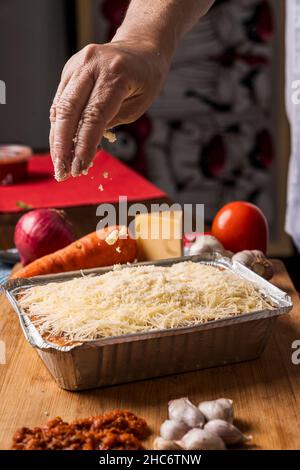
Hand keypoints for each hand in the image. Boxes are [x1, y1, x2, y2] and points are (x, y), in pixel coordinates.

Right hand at [50, 40, 169, 179]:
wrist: (141, 46)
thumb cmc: (145, 79)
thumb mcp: (137, 105)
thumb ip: (110, 122)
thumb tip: (84, 147)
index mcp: (115, 73)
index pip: (93, 116)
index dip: (83, 145)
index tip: (78, 168)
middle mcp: (91, 65)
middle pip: (67, 110)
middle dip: (62, 146)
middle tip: (62, 172)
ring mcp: (76, 65)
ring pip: (59, 107)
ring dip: (57, 140)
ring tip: (60, 165)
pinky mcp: (69, 70)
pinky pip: (60, 101)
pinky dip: (59, 126)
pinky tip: (61, 146)